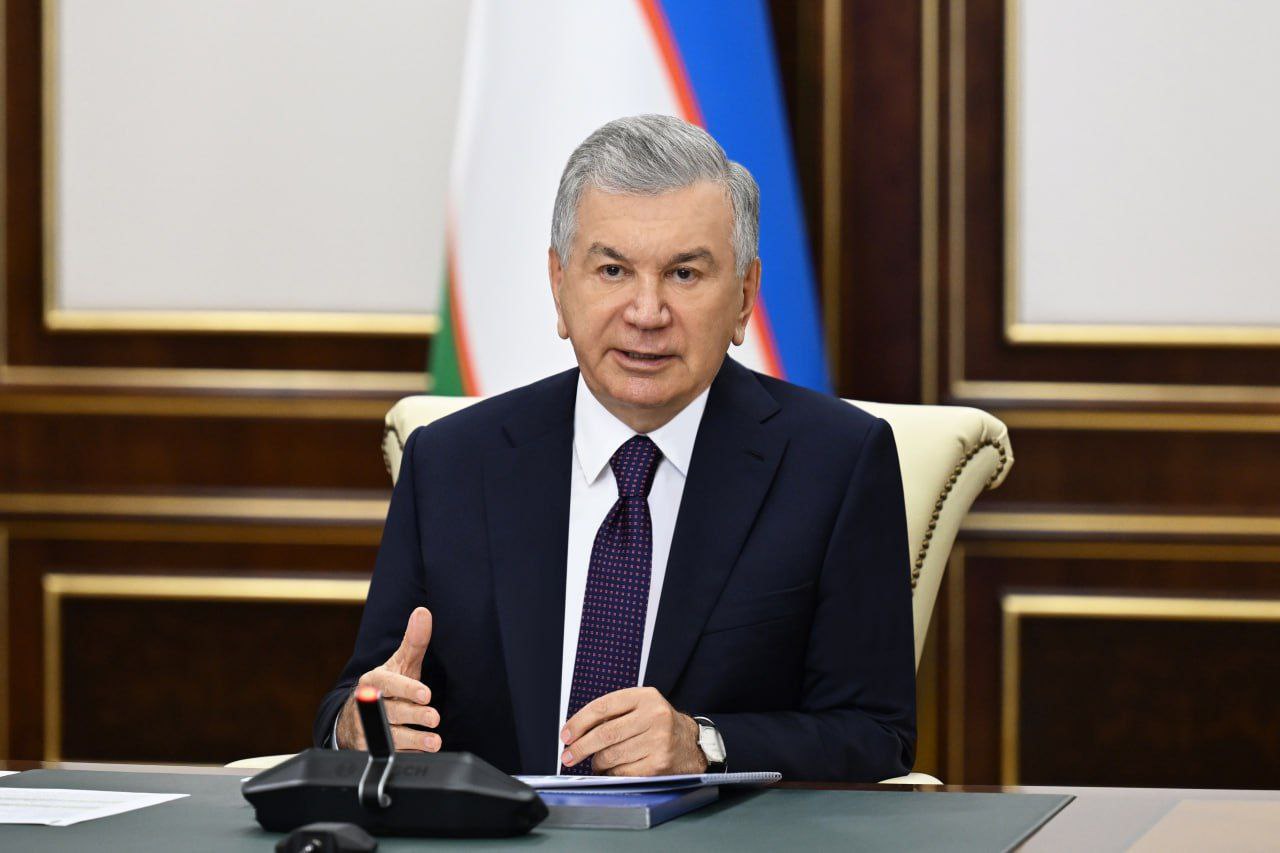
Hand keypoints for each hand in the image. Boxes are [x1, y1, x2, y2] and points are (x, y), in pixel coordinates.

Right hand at [335, 607, 440, 751]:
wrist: (358, 718)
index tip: (425, 694)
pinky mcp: (370, 750)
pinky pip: (391, 754)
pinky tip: (423, 752)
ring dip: (414, 740)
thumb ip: (414, 642)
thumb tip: (423, 612)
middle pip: (391, 712)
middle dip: (413, 715)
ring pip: (391, 737)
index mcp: (374, 681)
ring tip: (434, 741)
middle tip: (434, 718)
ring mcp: (368, 730)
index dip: (406, 689)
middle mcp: (368, 705)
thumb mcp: (400, 664)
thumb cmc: (388, 687)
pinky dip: (408, 754)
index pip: (389, 684)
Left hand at [560, 686, 706, 775]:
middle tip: (568, 755)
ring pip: (612, 756)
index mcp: (645, 697)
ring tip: (596, 763)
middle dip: (581, 747)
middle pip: (605, 734)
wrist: (690, 744)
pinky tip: (611, 771)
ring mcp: (658, 741)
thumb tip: (575, 731)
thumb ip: (613, 713)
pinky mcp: (659, 764)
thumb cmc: (657, 724)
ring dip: (597, 763)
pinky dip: (611, 774)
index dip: (579, 722)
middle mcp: (654, 716)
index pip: (603, 707)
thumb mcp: (640, 707)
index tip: (566, 735)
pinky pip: (623, 772)